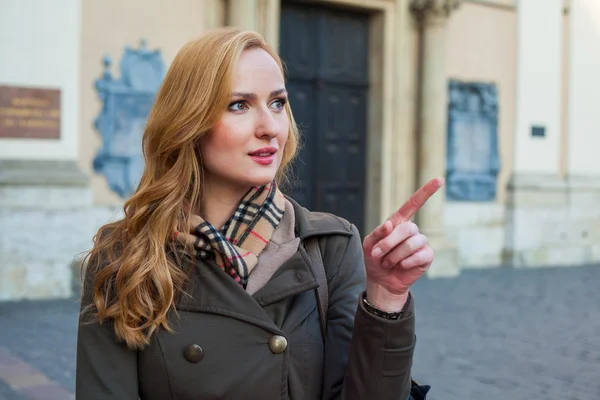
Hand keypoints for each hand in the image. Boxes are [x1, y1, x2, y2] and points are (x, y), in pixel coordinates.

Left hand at [362, 177, 443, 310]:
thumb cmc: (375, 259)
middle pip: (407, 229)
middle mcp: (412, 230)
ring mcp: (421, 243)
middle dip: (389, 243)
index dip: (426, 192)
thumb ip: (377, 233)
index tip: (440, 180)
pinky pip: (419, 256)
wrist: (381, 280)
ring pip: (411, 244)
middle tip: (378, 254)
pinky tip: (401, 266)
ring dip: (395, 255)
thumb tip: (390, 224)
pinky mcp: (426, 256)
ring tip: (388, 263)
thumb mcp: (369, 244)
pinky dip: (406, 262)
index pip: (413, 204)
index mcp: (399, 222)